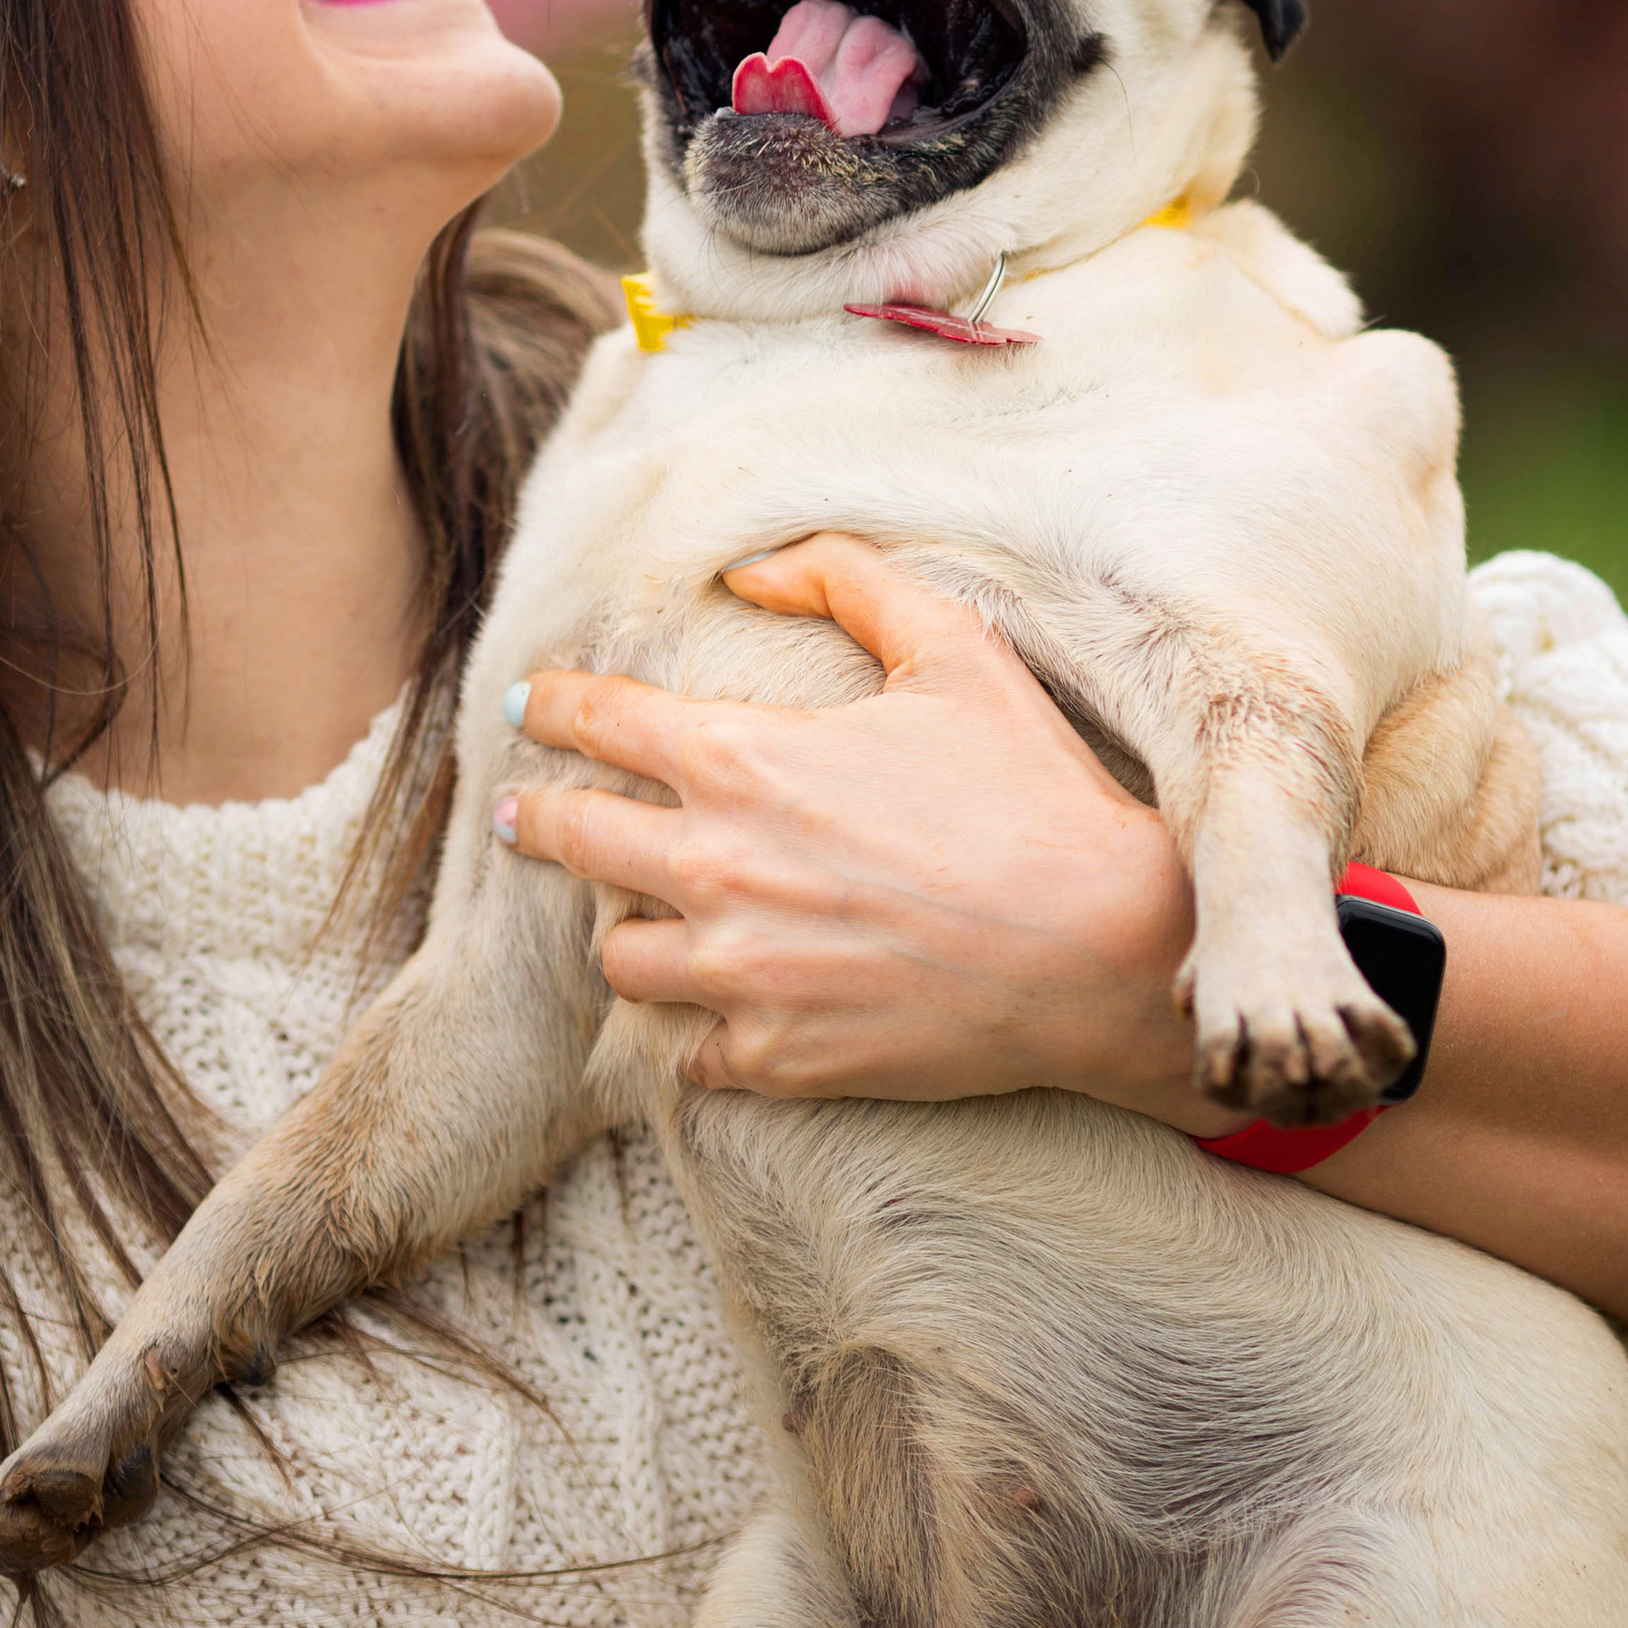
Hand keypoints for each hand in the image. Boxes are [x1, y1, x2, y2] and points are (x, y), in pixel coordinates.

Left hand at [501, 534, 1219, 1114]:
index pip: (596, 720)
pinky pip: (688, 1048)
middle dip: (537, 816)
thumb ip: (844, 581)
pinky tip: (718, 1009)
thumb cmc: (1031, 791)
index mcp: (742, 759)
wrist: (1104, 948)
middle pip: (572, 838)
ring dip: (624, 929)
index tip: (529, 704)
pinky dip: (696, 1027)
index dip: (551, 705)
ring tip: (640, 917)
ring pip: (617, 956)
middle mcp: (717, 866)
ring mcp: (740, 972)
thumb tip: (747, 571)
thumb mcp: (952, 646)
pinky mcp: (777, 1056)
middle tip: (524, 814)